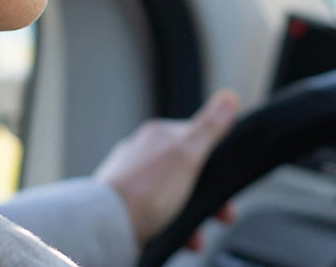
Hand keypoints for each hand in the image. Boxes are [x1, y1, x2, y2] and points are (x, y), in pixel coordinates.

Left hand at [93, 89, 240, 250]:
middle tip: (222, 214)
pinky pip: (158, 215)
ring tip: (199, 235)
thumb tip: (228, 97)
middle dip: (207, 195)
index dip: (216, 159)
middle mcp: (142, 154)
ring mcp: (132, 181)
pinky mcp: (125, 207)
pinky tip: (180, 239)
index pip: (196, 137)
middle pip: (186, 170)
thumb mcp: (187, 153)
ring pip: (173, 196)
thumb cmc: (146, 189)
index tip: (227, 181)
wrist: (106, 228)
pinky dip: (174, 228)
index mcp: (157, 135)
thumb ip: (209, 127)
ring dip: (192, 215)